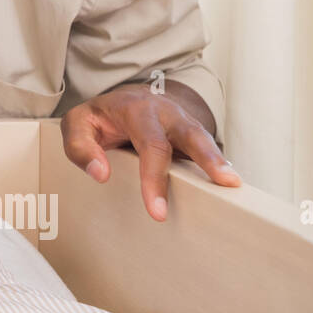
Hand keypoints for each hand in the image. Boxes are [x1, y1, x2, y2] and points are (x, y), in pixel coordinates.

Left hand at [60, 83, 239, 221]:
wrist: (122, 99)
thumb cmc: (99, 117)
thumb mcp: (77, 124)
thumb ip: (80, 146)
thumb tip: (100, 173)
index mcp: (137, 110)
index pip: (151, 146)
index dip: (155, 179)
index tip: (158, 213)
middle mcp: (166, 113)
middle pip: (191, 135)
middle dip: (208, 159)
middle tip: (226, 184)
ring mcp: (183, 123)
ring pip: (205, 140)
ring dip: (221, 162)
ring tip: (235, 185)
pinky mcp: (192, 136)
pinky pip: (208, 151)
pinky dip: (219, 167)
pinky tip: (228, 189)